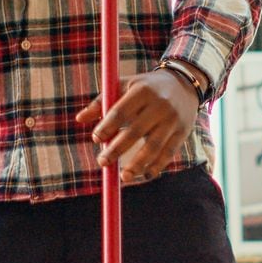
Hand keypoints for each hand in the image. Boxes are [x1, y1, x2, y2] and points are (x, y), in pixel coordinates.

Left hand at [77, 69, 199, 183]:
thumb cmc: (144, 87)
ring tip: (124, 177)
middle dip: (117, 149)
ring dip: (138, 164)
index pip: (122, 110)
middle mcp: (159, 105)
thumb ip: (101, 102)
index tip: (96, 139)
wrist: (183, 85)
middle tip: (102, 163)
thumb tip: (79, 119)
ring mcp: (173, 119)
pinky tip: (145, 175)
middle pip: (136, 131)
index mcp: (142, 91)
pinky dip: (157, 166)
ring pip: (154, 146)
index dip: (108, 126)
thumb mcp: (124, 86)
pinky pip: (168, 153)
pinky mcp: (182, 132)